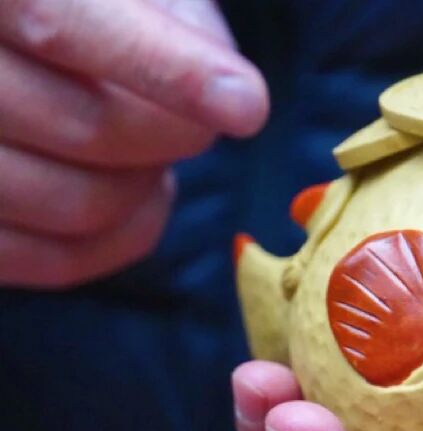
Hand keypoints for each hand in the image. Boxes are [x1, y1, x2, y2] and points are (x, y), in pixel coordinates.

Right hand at [0, 0, 267, 287]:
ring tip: (153, 151)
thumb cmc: (82, 6)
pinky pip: (54, 261)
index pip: (58, 22)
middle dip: (174, 135)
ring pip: (76, 206)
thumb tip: (230, 98)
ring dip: (147, 189)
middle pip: (87, 128)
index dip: (165, 69)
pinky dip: (121, 238)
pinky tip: (134, 192)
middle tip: (191, 119)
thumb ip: (166, 15)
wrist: (14, 44)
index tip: (247, 104)